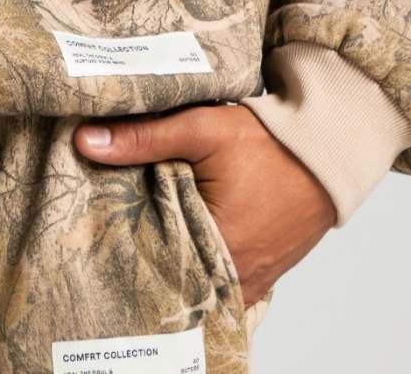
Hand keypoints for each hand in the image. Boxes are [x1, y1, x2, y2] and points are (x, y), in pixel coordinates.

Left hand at [72, 103, 334, 307]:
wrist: (326, 151)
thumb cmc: (268, 142)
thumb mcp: (202, 129)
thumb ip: (143, 138)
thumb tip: (84, 142)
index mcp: (216, 249)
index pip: (151, 267)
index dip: (121, 250)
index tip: (93, 233)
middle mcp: (234, 279)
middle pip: (172, 279)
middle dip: (143, 258)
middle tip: (108, 234)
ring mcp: (250, 282)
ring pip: (195, 281)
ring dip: (171, 261)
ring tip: (138, 237)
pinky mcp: (260, 275)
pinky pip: (218, 279)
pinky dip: (198, 263)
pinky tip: (176, 240)